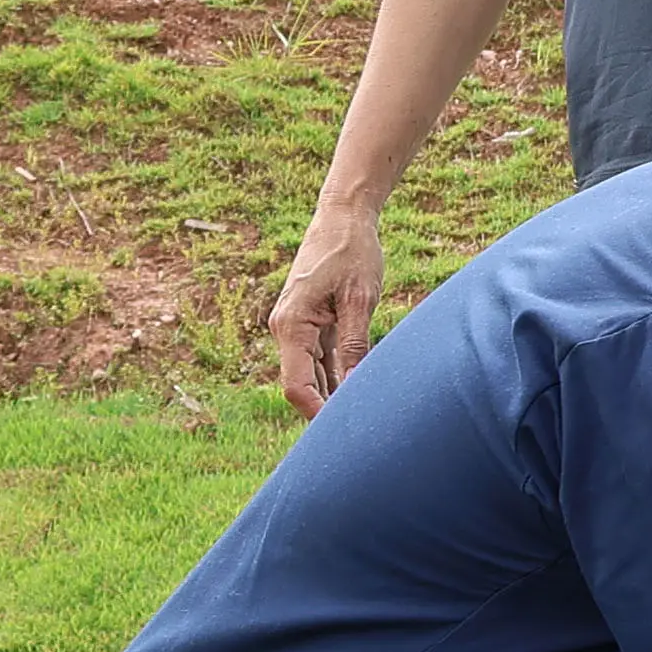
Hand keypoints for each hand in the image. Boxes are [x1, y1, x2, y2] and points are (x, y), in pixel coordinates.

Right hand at [265, 209, 388, 416]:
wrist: (343, 217)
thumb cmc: (352, 251)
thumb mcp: (360, 299)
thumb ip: (355, 344)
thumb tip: (357, 388)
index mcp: (292, 325)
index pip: (296, 385)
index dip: (317, 413)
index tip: (343, 432)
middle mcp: (286, 330)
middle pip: (302, 385)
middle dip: (326, 410)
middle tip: (360, 434)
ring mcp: (297, 328)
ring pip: (311, 375)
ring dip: (333, 395)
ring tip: (364, 417)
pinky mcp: (311, 323)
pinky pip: (320, 360)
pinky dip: (337, 377)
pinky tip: (359, 393)